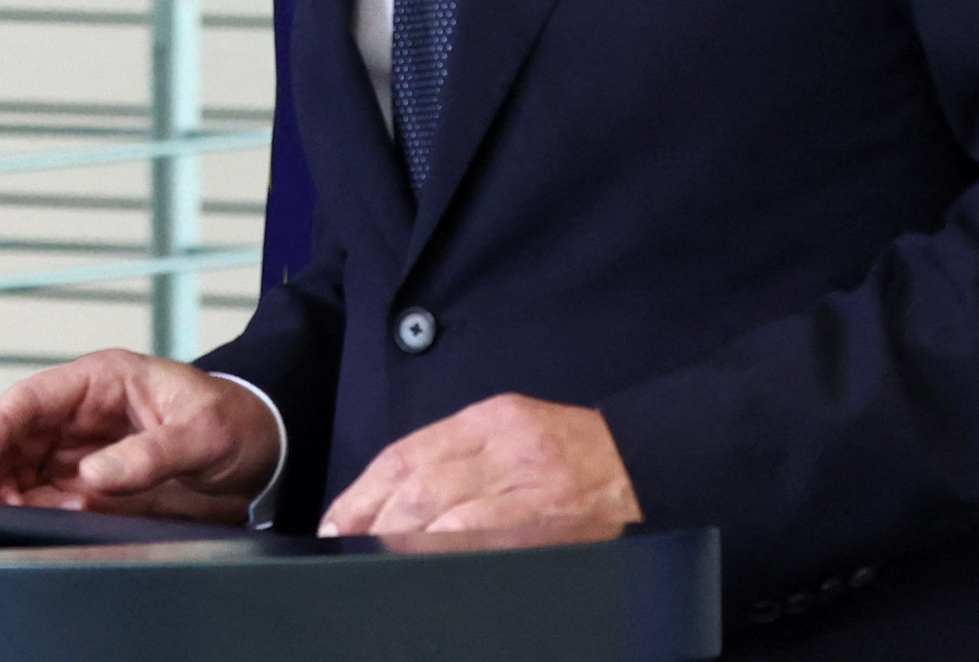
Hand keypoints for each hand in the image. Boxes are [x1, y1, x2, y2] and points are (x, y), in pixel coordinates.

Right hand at [0, 349, 277, 521]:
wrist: (266, 451)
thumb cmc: (236, 421)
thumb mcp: (201, 433)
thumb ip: (148, 454)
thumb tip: (94, 475)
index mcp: (103, 381)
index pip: (31, 399)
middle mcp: (86, 414)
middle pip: (17, 437)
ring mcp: (89, 450)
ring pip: (26, 469)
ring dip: (5, 492)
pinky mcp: (99, 484)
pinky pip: (52, 497)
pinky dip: (34, 511)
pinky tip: (28, 523)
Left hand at [319, 393, 640, 538]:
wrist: (640, 458)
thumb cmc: (570, 446)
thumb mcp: (510, 427)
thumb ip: (459, 450)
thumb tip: (400, 489)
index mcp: (486, 419)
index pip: (407, 452)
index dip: (365, 487)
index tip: (338, 515)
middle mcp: (500, 446)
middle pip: (417, 482)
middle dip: (372, 515)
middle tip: (343, 539)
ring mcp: (524, 483)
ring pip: (445, 510)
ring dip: (401, 535)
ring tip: (372, 554)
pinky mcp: (545, 516)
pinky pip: (486, 534)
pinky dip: (448, 547)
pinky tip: (424, 559)